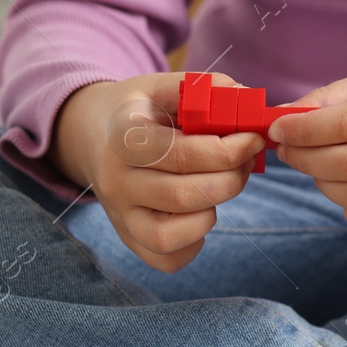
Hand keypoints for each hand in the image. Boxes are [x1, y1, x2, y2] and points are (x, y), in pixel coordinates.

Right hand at [52, 72, 264, 271]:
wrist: (93, 135)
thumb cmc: (139, 111)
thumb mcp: (161, 86)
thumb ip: (204, 87)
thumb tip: (246, 99)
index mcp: (123, 137)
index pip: (184, 155)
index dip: (230, 150)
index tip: (254, 139)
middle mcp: (115, 181)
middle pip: (183, 196)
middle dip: (230, 180)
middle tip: (245, 162)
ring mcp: (119, 215)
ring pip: (170, 236)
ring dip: (211, 212)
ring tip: (219, 186)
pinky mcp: (127, 238)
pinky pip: (165, 259)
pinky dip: (193, 243)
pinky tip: (200, 213)